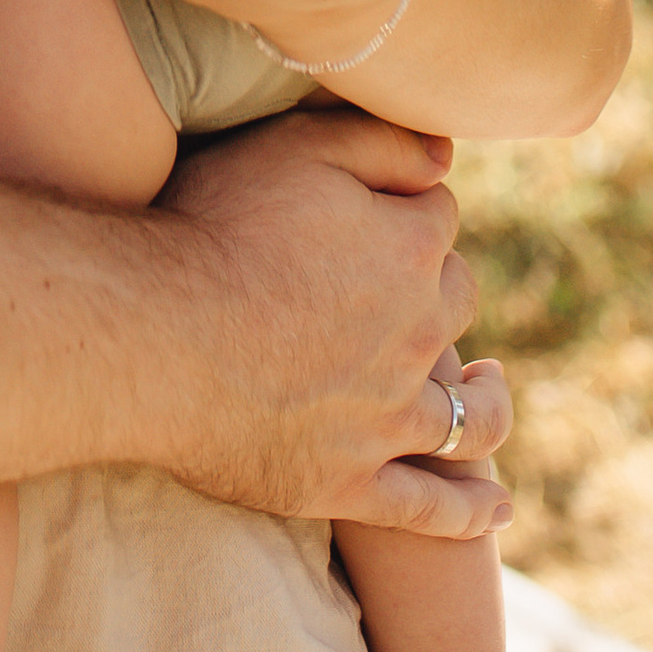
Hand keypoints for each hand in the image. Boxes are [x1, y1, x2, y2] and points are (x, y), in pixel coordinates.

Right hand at [159, 111, 511, 532]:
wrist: (155, 334)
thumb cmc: (216, 227)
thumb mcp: (296, 146)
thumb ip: (381, 140)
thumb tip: (446, 155)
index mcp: (410, 250)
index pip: (437, 216)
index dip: (405, 205)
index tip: (374, 207)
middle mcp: (416, 338)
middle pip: (456, 303)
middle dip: (439, 288)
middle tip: (405, 286)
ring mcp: (387, 420)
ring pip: (469, 414)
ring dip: (486, 400)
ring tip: (488, 388)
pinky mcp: (348, 483)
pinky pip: (430, 508)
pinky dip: (470, 511)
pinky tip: (496, 508)